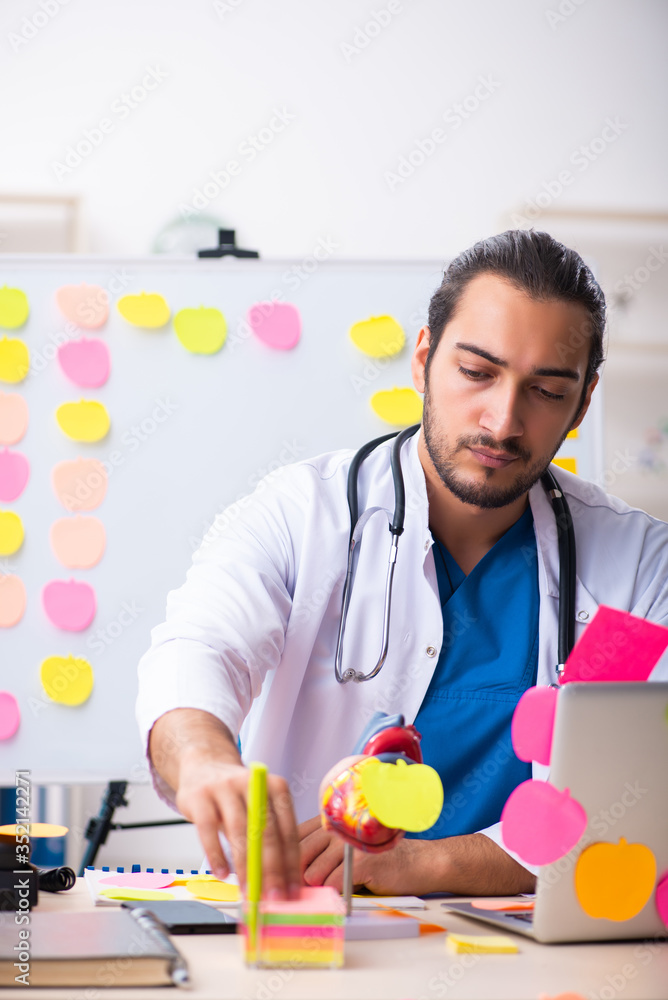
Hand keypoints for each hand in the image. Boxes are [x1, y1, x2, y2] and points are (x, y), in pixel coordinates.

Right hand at [177, 755, 301, 898]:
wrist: (204, 766)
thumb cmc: (236, 795)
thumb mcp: (258, 807)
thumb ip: (269, 836)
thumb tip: (281, 881)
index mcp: (275, 787)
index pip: (288, 831)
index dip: (291, 864)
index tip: (291, 891)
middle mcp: (253, 783)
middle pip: (267, 832)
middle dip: (272, 870)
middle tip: (274, 898)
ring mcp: (225, 788)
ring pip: (240, 832)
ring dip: (246, 867)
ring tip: (249, 892)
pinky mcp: (200, 796)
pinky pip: (208, 830)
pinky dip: (216, 855)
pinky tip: (222, 874)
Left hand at [298, 816, 432, 895]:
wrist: (417, 863)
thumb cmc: (379, 859)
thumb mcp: (346, 849)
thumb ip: (320, 853)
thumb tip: (288, 874)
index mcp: (332, 822)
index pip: (295, 836)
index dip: (285, 859)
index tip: (282, 876)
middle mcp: (339, 828)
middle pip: (299, 855)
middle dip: (297, 878)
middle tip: (300, 893)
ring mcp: (350, 843)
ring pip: (313, 873)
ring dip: (319, 888)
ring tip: (330, 891)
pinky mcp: (362, 861)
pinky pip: (333, 883)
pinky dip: (335, 895)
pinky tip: (344, 894)